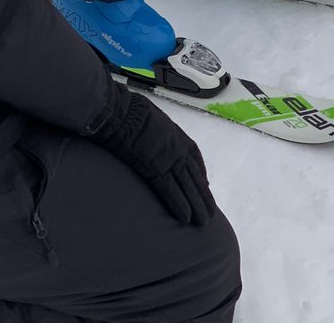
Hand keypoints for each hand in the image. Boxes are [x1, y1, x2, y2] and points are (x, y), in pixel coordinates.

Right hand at [86, 78, 215, 226]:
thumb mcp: (151, 118)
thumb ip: (158, 131)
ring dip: (196, 205)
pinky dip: (179, 205)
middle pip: (194, 176)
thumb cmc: (131, 111)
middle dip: (203, 195)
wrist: (123, 112)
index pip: (194, 157)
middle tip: (210, 212)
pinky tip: (185, 218)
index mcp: (177, 134)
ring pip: (187, 186)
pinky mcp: (157, 169)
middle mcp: (178, 148)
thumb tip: (154, 137)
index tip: (205, 185)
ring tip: (203, 222)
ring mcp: (169, 159)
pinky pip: (170, 190)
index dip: (200, 172)